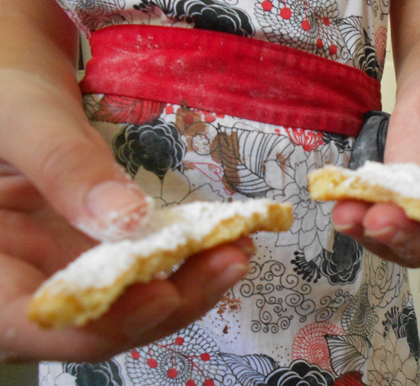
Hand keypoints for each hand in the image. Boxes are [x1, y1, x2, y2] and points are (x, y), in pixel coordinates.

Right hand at [0, 70, 251, 361]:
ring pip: (131, 302)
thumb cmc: (1, 93)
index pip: (32, 323)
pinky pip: (145, 268)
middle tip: (230, 260)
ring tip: (238, 246)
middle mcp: (28, 280)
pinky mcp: (102, 251)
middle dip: (171, 302)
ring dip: (191, 283)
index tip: (163, 294)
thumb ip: (62, 164)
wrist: (16, 89)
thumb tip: (128, 218)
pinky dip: (186, 258)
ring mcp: (69, 268)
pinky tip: (224, 235)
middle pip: (99, 323)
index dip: (101, 324)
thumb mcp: (20, 117)